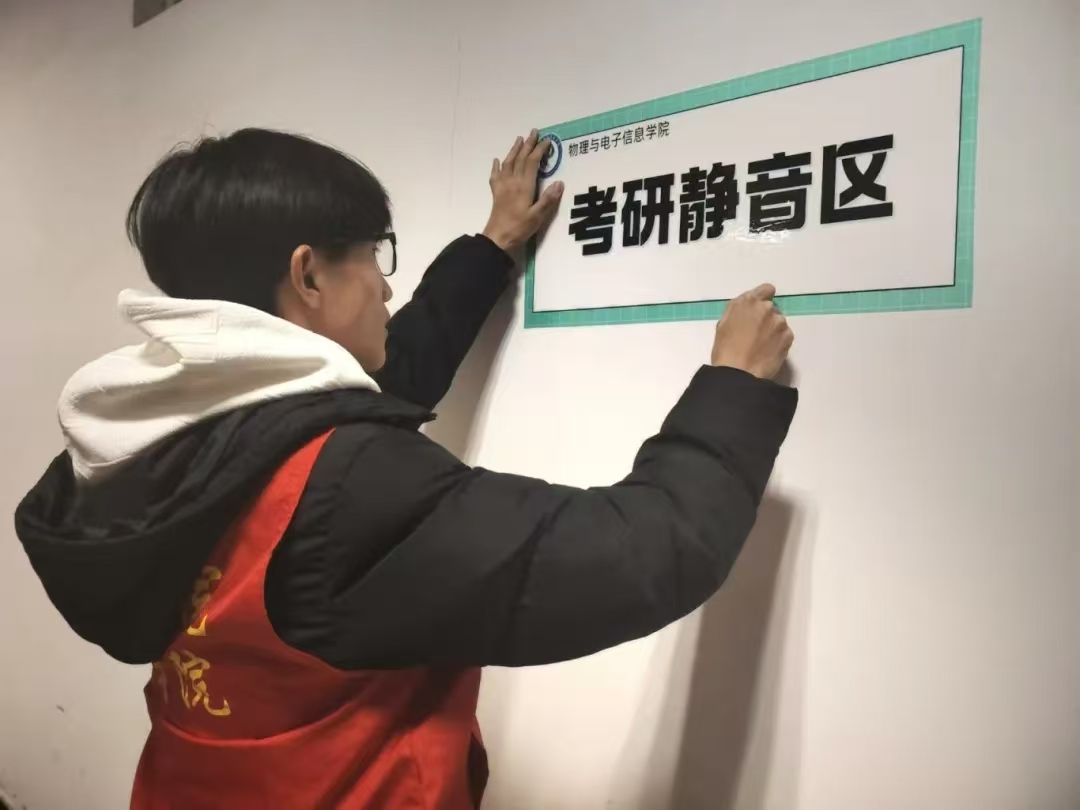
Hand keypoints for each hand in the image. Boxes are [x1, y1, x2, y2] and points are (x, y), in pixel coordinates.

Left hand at [482, 130, 564, 253]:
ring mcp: (502, 186)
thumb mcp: (538, 217)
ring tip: (518, 139)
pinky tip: (497, 161)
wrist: (497, 238)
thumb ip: (548, 199)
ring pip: (508, 163)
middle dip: (527, 144)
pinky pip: (495, 176)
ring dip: (514, 150)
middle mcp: (512, 182)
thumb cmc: (519, 228)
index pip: (532, 162)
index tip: (547, 141)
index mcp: (524, 186)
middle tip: (533, 132)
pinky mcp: (496, 193)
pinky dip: (496, 166)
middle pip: (520, 158)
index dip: (540, 150)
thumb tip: (560, 182)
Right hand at [711, 284, 793, 379]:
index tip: (759, 311)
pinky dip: (779, 341)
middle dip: (765, 318)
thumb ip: (738, 311)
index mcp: (747, 301)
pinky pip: (785, 335)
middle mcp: (766, 307)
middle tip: (756, 335)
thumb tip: (747, 311)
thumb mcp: (723, 324)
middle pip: (771, 308)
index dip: (764, 298)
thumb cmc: (725, 350)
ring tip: (762, 346)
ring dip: (773, 330)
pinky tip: (769, 352)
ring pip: (779, 322)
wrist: (739, 373)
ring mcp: (779, 321)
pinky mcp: (788, 336)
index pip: (766, 289)